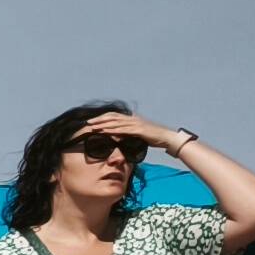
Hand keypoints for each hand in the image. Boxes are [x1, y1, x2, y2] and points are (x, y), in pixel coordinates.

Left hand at [73, 108, 190, 159]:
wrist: (167, 138)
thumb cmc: (153, 138)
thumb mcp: (138, 135)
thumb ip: (128, 134)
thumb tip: (117, 137)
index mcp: (132, 118)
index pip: (114, 115)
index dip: (103, 117)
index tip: (92, 120)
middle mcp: (133, 119)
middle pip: (112, 117)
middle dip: (99, 119)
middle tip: (87, 122)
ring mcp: (136, 123)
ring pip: (116, 122)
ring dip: (103, 124)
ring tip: (92, 127)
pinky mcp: (139, 130)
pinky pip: (123, 130)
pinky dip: (113, 130)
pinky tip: (105, 132)